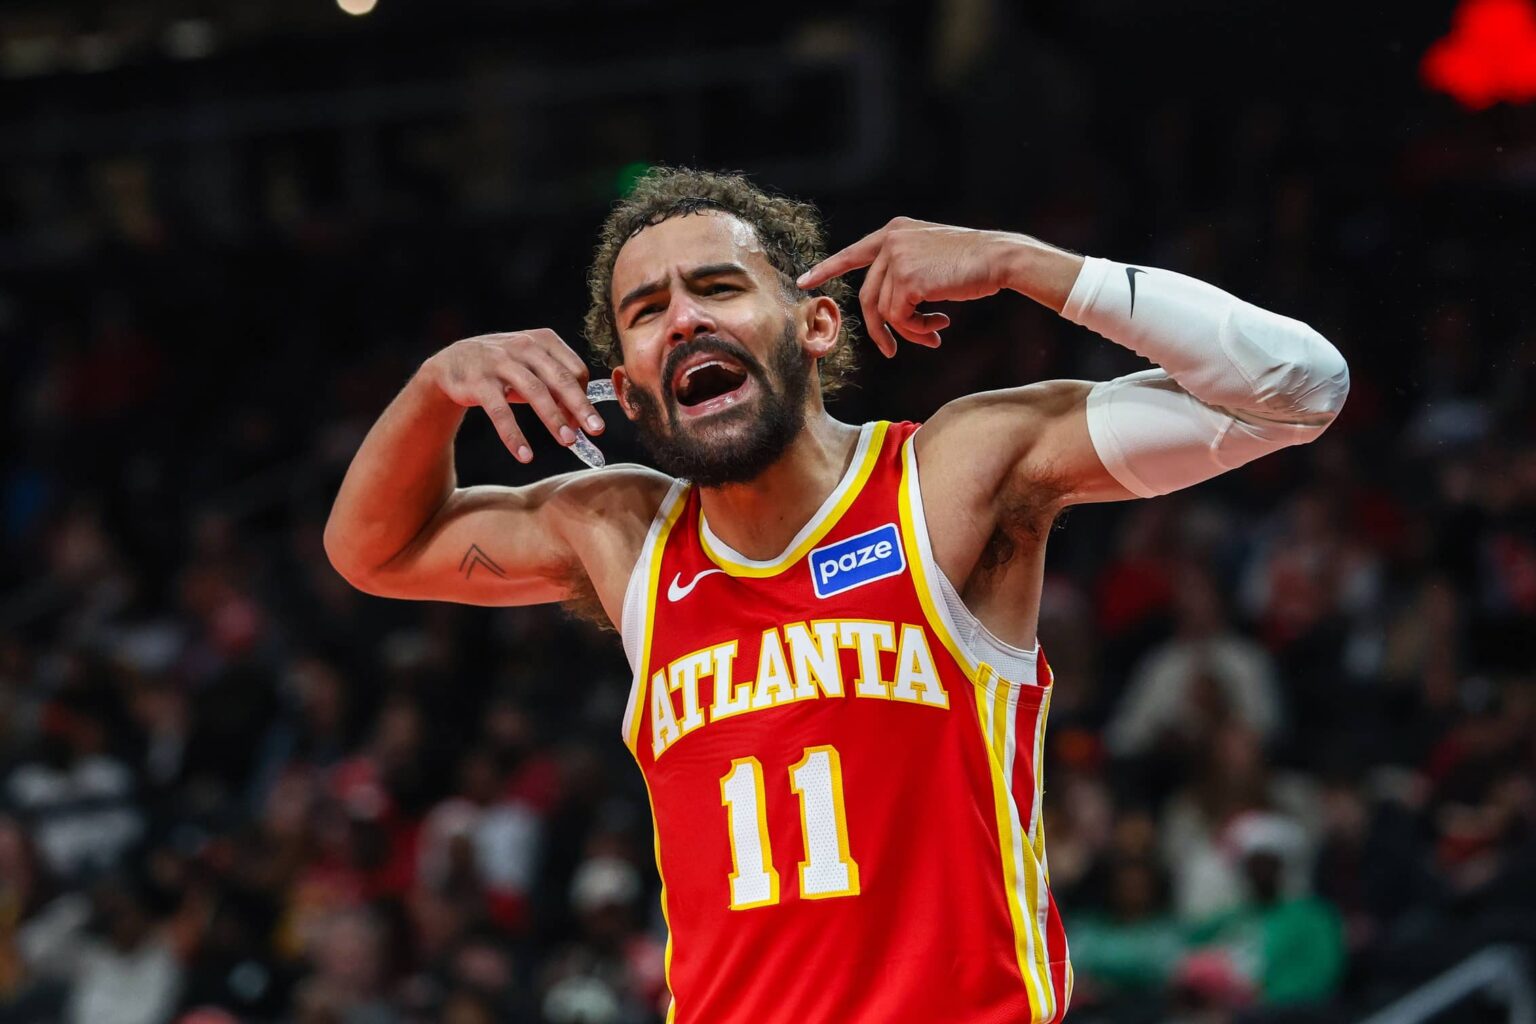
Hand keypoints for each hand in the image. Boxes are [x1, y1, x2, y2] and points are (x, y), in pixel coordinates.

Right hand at [423, 329, 604, 462]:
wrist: (453, 362)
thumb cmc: (504, 368)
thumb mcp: (532, 367)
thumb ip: (556, 388)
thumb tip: (579, 420)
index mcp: (544, 340)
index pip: (575, 369)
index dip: (583, 397)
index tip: (587, 423)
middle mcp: (524, 346)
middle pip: (560, 378)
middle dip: (580, 406)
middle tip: (596, 429)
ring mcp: (500, 362)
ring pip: (534, 392)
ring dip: (553, 419)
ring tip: (568, 442)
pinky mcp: (478, 382)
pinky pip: (500, 411)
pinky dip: (514, 435)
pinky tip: (525, 455)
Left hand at [797, 217, 1017, 356]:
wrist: (1001, 258)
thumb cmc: (975, 264)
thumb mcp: (933, 258)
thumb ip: (906, 272)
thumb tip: (891, 312)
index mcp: (896, 231)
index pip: (854, 252)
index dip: (828, 268)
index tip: (806, 281)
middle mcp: (891, 241)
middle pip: (867, 296)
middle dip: (879, 329)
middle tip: (892, 352)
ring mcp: (897, 259)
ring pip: (886, 312)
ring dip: (910, 331)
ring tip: (934, 334)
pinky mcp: (906, 279)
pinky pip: (899, 318)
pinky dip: (917, 331)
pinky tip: (939, 327)